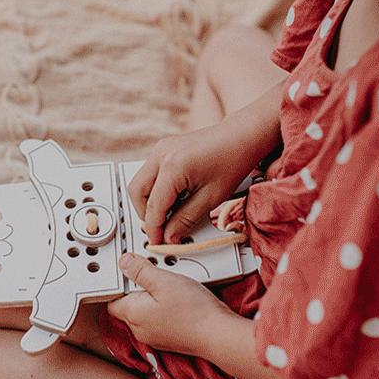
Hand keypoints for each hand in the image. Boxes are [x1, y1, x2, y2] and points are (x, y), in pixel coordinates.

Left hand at [107, 253, 234, 357]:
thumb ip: (140, 271)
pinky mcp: (167, 339)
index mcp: (132, 315)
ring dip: (153, 298)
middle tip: (156, 275)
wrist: (219, 335)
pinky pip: (158, 320)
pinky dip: (164, 309)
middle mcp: (139, 329)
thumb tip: (124, 263)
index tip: (132, 269)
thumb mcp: (164, 281)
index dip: (120, 282)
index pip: (112, 297)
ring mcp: (153, 337)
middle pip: (128, 303)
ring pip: (145, 311)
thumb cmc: (194, 311)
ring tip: (171, 286)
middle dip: (139, 287)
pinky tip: (179, 300)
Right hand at [127, 125, 252, 245]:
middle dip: (146, 214)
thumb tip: (169, 236)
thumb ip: (185, 219)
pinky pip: (150, 174)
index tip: (158, 242)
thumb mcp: (211, 198)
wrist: (241, 136)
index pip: (153, 206)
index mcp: (172, 166)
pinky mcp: (163, 149)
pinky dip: (157, 190)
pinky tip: (176, 197)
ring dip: (151, 202)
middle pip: (136, 192)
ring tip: (172, 212)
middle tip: (162, 228)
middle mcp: (161, 154)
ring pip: (140, 183)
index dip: (154, 228)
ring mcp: (160, 149)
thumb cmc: (232, 161)